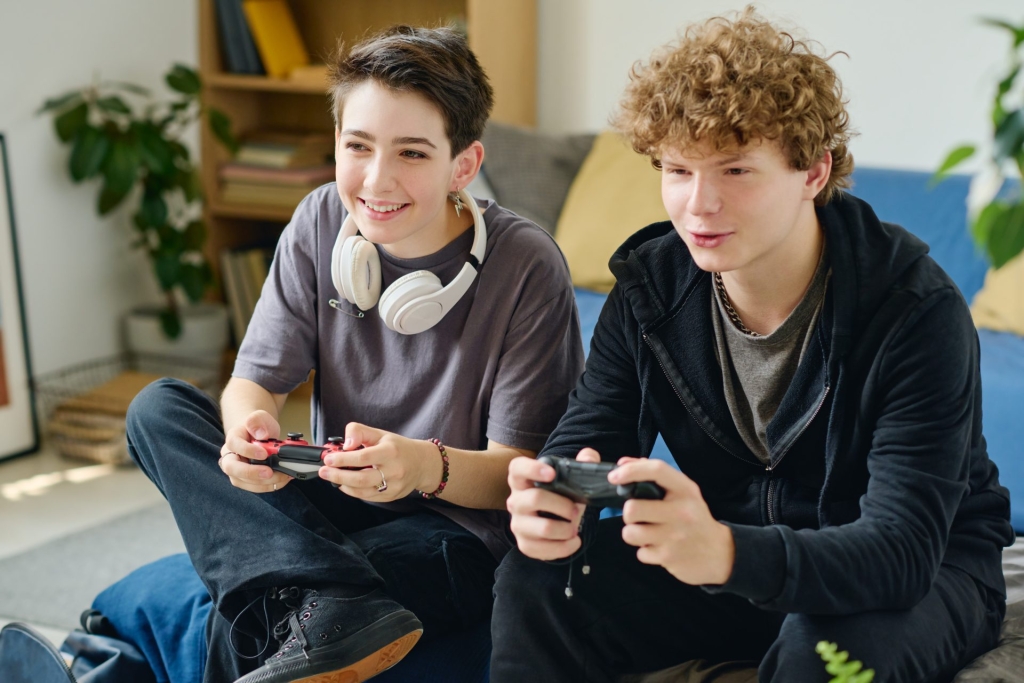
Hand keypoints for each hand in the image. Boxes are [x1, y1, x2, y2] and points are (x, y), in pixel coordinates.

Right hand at [218, 411, 292, 492]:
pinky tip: (283, 479)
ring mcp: (236, 470)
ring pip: (243, 482)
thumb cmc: (258, 427)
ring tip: (283, 475)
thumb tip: (261, 434)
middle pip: (231, 468)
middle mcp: (230, 456)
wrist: (258, 434)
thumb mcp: (260, 417)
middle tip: (269, 473)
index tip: (264, 454)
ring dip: (264, 482)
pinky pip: (255, 487)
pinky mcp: (246, 480)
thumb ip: (258, 421)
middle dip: (251, 473)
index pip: (234, 445)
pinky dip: (270, 485)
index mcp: (233, 438)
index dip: (248, 451)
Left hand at [318, 423, 441, 501]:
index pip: (363, 457)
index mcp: (390, 451)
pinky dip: (353, 492)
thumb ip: (360, 432)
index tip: (328, 458)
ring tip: (331, 478)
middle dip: (338, 476)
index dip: (343, 459)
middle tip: (324, 471)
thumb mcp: (380, 433)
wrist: (422, 464)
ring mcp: (393, 486)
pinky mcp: (392, 496)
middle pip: (361, 478)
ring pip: (363, 491)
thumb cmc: (398, 447)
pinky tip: (345, 485)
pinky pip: (368, 497)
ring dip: (343, 485)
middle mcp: (394, 470)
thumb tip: (346, 445)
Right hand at [505, 449, 599, 559]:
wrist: (554, 520)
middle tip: (576, 509)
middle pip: (535, 498)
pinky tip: (574, 541)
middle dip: (563, 505)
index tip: (553, 474)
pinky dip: (565, 547)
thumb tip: (588, 457)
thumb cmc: (560, 494)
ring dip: (567, 529)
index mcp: (522, 479)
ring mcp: (518, 524)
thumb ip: (583, 463)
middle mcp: (515, 501)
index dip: (533, 469)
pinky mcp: (525, 544)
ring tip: (575, 527)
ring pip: (544, 528)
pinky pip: (545, 549)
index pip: (518, 468)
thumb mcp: (571, 477)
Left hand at [610, 457, 734, 584]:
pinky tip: (659, 546)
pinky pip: (640, 552)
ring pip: (630, 533)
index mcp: (685, 490)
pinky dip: (646, 551)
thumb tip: (624, 463)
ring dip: (634, 534)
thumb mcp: (683, 492)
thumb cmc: (694, 518)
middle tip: (639, 517)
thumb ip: (655, 476)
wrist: (720, 553)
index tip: (614, 476)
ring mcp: (675, 536)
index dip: (631, 470)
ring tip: (647, 532)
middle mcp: (681, 511)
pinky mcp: (669, 558)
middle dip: (629, 514)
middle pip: (632, 509)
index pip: (657, 470)